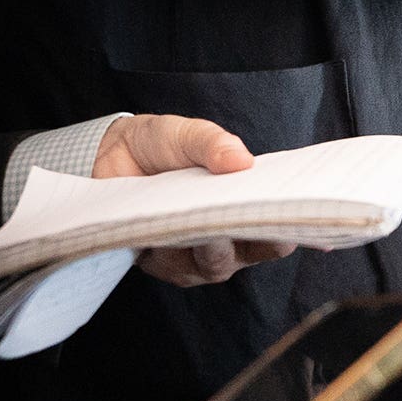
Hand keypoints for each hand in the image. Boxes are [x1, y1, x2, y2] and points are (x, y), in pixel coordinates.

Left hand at [88, 113, 291, 285]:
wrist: (106, 156)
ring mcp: (192, 259)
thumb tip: (242, 161)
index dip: (290, 228)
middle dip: (250, 238)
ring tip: (209, 227)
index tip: (295, 219)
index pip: (278, 232)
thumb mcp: (187, 135)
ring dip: (211, 247)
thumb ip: (213, 143)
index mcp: (244, 213)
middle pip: (249, 254)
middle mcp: (226, 245)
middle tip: (249, 219)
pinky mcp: (157, 265)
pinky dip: (173, 250)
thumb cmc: (159, 147)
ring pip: (212, 264)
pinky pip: (171, 264)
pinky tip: (169, 232)